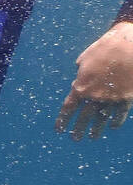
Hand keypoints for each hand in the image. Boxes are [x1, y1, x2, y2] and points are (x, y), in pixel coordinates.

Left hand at [56, 22, 132, 139]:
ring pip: (101, 119)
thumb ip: (81, 71)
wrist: (130, 46)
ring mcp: (111, 99)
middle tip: (74, 139)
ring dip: (96, 129)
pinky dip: (115, 120)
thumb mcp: (87, 58)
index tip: (59, 130)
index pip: (69, 108)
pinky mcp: (127, 98)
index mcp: (81, 86)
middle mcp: (95, 96)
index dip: (63, 120)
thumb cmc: (106, 48)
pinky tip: (112, 126)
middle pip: (84, 117)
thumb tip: (79, 77)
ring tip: (91, 137)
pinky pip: (119, 114)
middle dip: (78, 129)